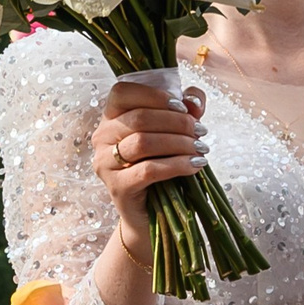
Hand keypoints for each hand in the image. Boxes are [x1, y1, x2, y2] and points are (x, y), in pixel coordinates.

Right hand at [91, 82, 208, 264]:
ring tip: (202, 149)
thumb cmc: (163, 163)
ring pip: (143, 142)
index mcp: (111, 117)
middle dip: (178, 123)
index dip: (155, 95)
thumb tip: (194, 100)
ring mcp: (104, 163)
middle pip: (139, 118)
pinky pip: (148, 170)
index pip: (122, 92)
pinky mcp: (117, 187)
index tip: (184, 108)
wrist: (153, 212)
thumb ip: (187, 107)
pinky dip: (177, 165)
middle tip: (202, 133)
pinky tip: (196, 165)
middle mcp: (101, 137)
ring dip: (180, 143)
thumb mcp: (175, 130)